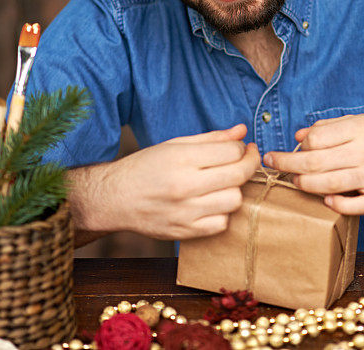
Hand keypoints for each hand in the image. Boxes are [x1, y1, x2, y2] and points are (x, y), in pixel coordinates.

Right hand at [75, 124, 259, 239]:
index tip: (242, 148)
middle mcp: (184, 185)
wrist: (115, 198)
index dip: (242, 148)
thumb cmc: (145, 167)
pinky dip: (222, 213)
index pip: (231, 151)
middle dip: (249, 165)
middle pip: (238, 175)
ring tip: (225, 184)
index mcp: (181, 158)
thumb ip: (211, 138)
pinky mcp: (184, 232)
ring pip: (234, 201)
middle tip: (246, 160)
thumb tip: (242, 131)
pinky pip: (221, 224)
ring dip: (235, 190)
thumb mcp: (175, 144)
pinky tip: (213, 204)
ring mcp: (185, 211)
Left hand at [263, 115, 363, 214]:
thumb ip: (329, 127)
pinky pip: (353, 206)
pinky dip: (335, 204)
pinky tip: (326, 199)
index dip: (299, 145)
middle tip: (272, 164)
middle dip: (288, 164)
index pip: (317, 138)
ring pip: (329, 184)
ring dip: (305, 184)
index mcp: (360, 129)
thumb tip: (298, 135)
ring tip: (296, 181)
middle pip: (316, 161)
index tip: (292, 149)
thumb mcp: (361, 123)